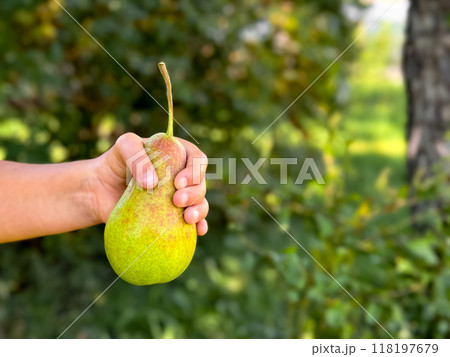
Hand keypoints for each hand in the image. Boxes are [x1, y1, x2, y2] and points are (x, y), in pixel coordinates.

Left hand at [90, 132, 208, 235]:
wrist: (99, 190)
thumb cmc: (113, 164)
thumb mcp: (123, 147)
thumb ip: (137, 158)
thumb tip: (153, 184)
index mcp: (177, 154)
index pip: (196, 159)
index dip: (194, 170)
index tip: (178, 182)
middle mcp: (181, 175)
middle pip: (200, 182)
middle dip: (195, 192)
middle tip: (177, 200)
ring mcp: (178, 197)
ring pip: (200, 202)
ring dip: (200, 210)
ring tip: (187, 218)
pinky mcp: (172, 216)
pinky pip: (193, 222)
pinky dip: (200, 225)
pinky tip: (198, 231)